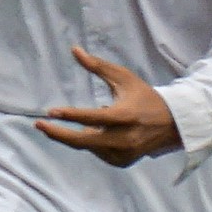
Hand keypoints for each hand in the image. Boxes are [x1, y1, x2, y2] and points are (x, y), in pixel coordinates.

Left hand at [37, 46, 180, 164]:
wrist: (172, 124)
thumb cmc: (144, 96)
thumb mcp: (124, 78)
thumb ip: (98, 66)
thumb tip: (74, 50)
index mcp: (126, 116)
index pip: (93, 118)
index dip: (71, 115)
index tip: (51, 111)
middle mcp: (125, 138)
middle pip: (83, 141)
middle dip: (59, 134)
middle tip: (39, 125)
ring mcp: (124, 153)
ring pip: (88, 146)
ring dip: (83, 133)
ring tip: (96, 121)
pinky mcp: (123, 161)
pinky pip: (97, 152)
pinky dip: (94, 142)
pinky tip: (104, 133)